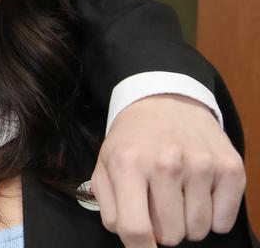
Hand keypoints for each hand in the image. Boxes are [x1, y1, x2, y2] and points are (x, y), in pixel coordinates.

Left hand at [92, 94, 244, 245]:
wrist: (164, 102)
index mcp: (128, 164)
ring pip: (197, 230)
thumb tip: (128, 237)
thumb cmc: (133, 141)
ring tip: (177, 196)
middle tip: (158, 206)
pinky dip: (212, 217)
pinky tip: (199, 193)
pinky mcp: (230, 168)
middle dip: (163, 230)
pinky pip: (224, 221)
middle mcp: (166, 163)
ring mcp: (201, 165)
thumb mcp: (105, 165)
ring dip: (187, 223)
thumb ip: (109, 206)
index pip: (136, 229)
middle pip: (171, 235)